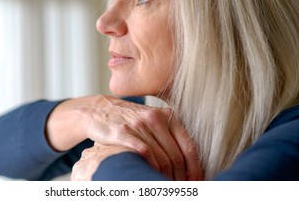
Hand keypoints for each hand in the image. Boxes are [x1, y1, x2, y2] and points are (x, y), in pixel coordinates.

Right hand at [46, 95, 203, 179]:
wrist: (101, 110)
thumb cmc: (131, 120)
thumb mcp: (153, 121)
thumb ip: (171, 135)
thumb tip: (191, 162)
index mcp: (168, 116)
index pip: (189, 147)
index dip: (195, 168)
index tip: (196, 181)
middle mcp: (156, 118)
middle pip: (176, 156)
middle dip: (181, 177)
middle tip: (181, 188)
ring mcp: (139, 125)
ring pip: (162, 159)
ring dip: (166, 177)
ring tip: (166, 186)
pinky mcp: (124, 132)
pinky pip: (145, 154)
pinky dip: (151, 169)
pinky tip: (150, 176)